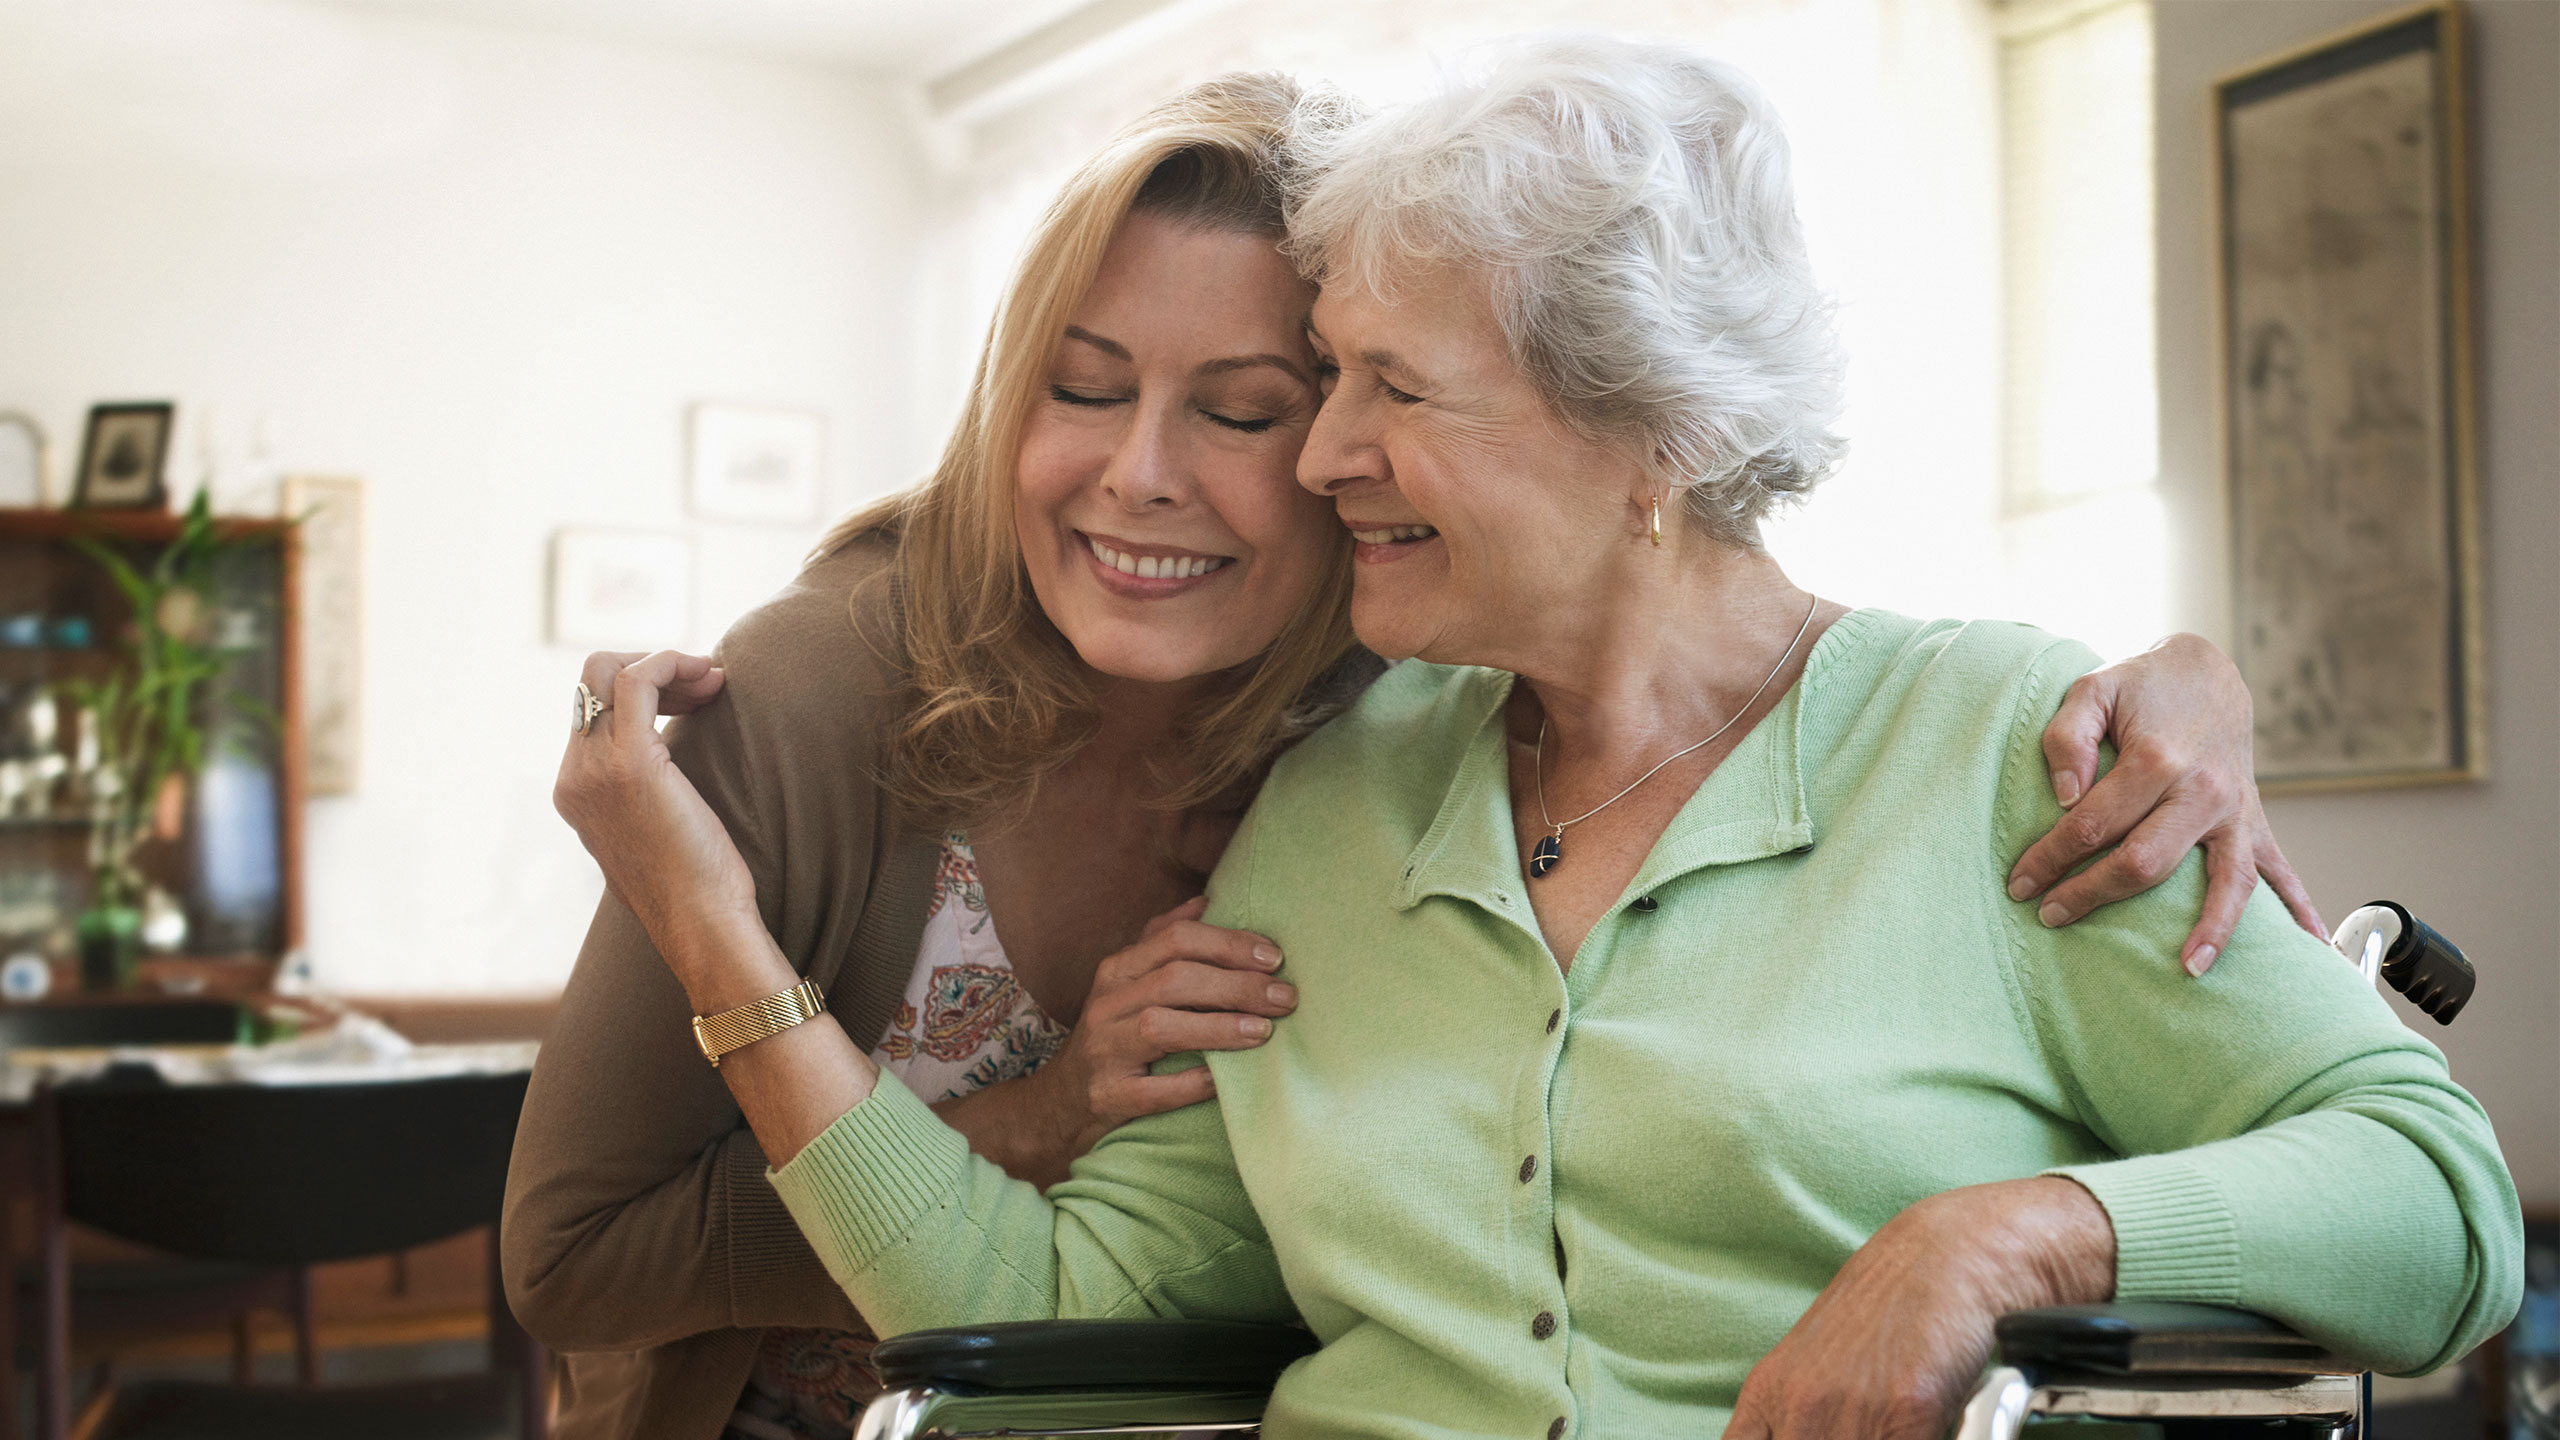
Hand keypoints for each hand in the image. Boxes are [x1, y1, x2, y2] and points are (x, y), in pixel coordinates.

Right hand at [553, 651, 756, 973]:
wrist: (701, 925)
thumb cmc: (697, 887)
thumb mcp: (656, 833)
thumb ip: (644, 797)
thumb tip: (671, 770)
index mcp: (576, 790)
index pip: (592, 707)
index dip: (644, 689)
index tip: (695, 697)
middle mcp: (573, 776)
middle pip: (592, 680)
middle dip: (651, 667)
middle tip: (705, 685)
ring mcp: (594, 769)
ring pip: (608, 670)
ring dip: (667, 663)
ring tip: (713, 681)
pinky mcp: (630, 763)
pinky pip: (638, 679)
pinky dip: (672, 662)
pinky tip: (711, 678)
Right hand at [1027, 898, 1296, 1158]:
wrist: (1060, 1102)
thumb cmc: (1113, 1034)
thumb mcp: (1128, 983)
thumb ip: (1163, 940)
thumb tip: (1207, 901)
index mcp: (1118, 969)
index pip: (1176, 940)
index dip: (1228, 944)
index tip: (1275, 957)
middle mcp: (1106, 1004)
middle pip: (1174, 979)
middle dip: (1237, 984)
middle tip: (1285, 997)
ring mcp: (1104, 1050)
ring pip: (1160, 1027)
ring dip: (1219, 1027)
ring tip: (1263, 1031)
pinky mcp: (1108, 1096)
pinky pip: (1154, 1091)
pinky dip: (1193, 1083)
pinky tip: (1225, 1080)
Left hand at [1726, 1177, 2114, 1439]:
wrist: (1948, 1255)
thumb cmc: (1889, 1311)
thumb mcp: (1817, 1363)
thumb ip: (1798, 1415)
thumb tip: (1795, 1433)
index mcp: (1769, 1393)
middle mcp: (1800, 1405)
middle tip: (1866, 1430)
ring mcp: (1850, 1408)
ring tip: (1896, 1425)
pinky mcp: (1909, 1410)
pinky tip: (1930, 1427)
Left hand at [2006, 633, 2324, 974]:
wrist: (2205, 673)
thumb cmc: (2138, 689)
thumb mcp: (2091, 690)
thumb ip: (2068, 737)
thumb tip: (2065, 797)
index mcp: (2157, 759)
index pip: (2093, 824)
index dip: (2050, 857)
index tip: (2020, 883)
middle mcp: (2203, 790)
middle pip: (2146, 862)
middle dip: (2092, 895)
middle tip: (2049, 916)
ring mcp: (2235, 811)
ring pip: (2227, 881)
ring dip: (2209, 929)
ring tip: (2188, 970)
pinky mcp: (2254, 821)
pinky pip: (2280, 872)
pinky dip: (2300, 910)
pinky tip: (2312, 949)